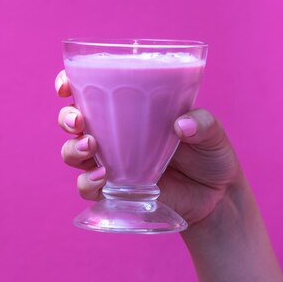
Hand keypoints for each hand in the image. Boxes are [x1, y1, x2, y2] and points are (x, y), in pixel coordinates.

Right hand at [55, 70, 244, 226]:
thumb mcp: (212, 133)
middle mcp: (111, 134)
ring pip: (71, 152)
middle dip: (66, 118)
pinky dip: (88, 182)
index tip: (65, 86)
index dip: (68, 84)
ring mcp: (110, 162)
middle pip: (71, 121)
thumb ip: (202, 123)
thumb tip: (180, 125)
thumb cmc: (210, 155)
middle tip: (79, 121)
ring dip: (73, 149)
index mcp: (128, 109)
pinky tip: (104, 177)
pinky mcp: (113, 190)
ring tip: (91, 146)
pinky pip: (86, 186)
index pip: (88, 91)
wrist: (217, 197)